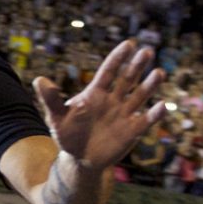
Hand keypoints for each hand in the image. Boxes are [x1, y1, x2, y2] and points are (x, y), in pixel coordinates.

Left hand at [33, 40, 166, 170]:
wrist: (79, 159)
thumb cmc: (67, 135)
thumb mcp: (56, 117)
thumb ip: (51, 99)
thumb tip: (39, 80)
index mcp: (96, 93)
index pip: (108, 71)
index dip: (118, 58)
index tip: (129, 44)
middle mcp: (113, 100)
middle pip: (127, 79)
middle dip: (137, 65)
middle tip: (148, 51)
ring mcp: (124, 114)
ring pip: (140, 96)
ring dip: (150, 85)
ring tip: (159, 72)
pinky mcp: (132, 130)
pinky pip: (146, 120)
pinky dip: (155, 114)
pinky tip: (163, 105)